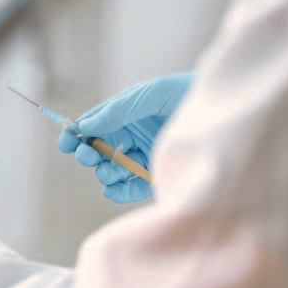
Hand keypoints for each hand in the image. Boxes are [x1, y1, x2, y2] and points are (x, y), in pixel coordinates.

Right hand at [59, 73, 192, 202]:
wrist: (223, 112)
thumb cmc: (185, 95)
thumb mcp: (148, 95)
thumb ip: (117, 110)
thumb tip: (85, 125)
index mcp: (124, 116)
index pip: (93, 127)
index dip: (76, 134)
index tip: (65, 141)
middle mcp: (131, 138)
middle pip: (98, 151)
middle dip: (88, 154)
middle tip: (87, 155)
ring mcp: (143, 159)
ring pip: (111, 171)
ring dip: (104, 172)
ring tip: (109, 170)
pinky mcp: (156, 178)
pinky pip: (129, 189)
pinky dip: (118, 192)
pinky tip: (114, 189)